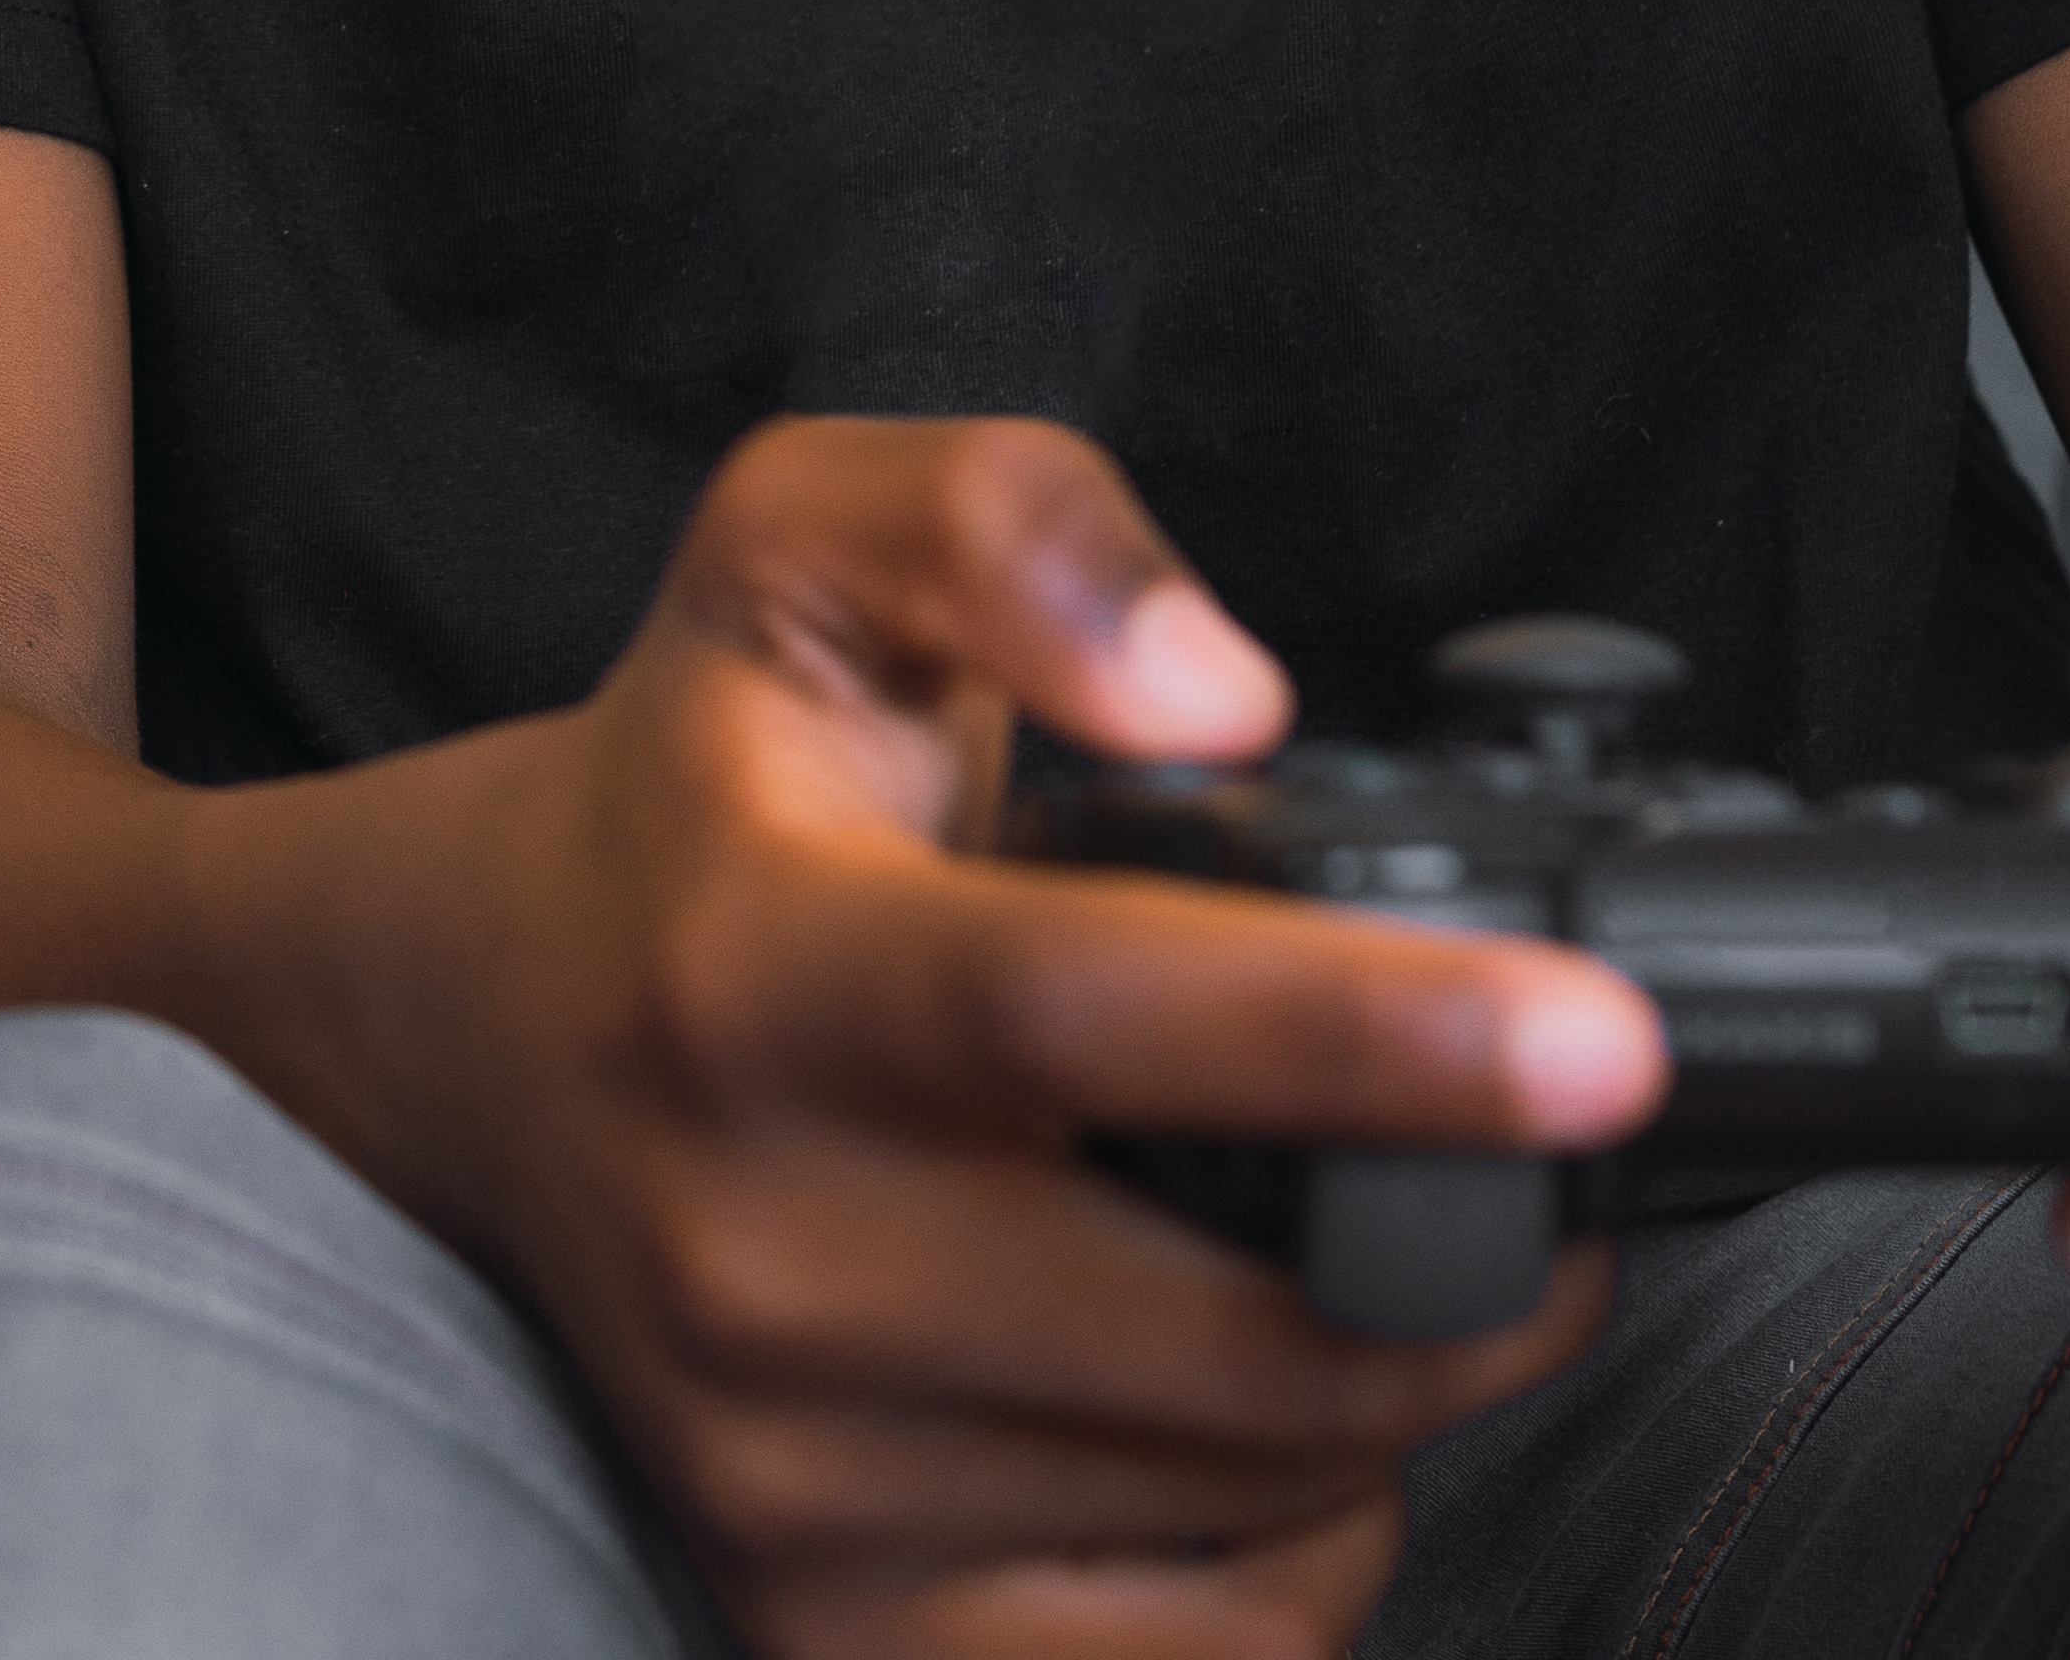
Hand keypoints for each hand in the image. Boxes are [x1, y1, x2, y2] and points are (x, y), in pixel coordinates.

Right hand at [439, 418, 1663, 1657]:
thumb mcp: (797, 549)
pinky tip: (1246, 1413)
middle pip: (1254, 1328)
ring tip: (1342, 1249)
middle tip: (1545, 1153)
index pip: (1082, 1011)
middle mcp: (750, 1248)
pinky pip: (1212, 1656)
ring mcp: (779, 1474)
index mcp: (754, 969)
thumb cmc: (695, 797)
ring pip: (1260, 1498)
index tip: (1602, 1041)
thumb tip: (1218, 691)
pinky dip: (1305, 1546)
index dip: (1365, 1032)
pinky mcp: (822, 1630)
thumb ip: (1001, 523)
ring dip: (1391, 1389)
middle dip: (1488, 1259)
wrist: (467, 1037)